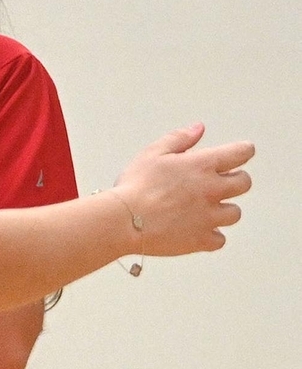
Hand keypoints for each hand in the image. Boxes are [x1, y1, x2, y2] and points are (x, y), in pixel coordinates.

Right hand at [112, 124, 253, 256]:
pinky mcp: (202, 239)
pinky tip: (197, 230)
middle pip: (244, 183)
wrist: (125, 220)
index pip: (240, 153)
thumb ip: (179, 139)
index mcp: (201, 165)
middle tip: (220, 182)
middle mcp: (212, 190)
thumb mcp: (153, 153)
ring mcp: (209, 217)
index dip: (243, 151)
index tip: (242, 152)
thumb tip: (198, 128)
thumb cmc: (136, 186)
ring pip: (234, 213)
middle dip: (236, 180)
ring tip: (206, 209)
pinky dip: (212, 236)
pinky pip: (219, 239)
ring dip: (224, 209)